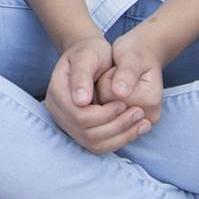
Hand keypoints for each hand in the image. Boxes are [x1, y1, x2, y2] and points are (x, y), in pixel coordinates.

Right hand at [45, 35, 149, 152]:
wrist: (89, 56)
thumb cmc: (89, 53)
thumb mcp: (86, 56)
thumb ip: (82, 76)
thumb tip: (81, 101)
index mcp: (56, 93)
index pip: (79, 116)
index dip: (104, 114)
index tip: (124, 103)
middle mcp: (58, 112)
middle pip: (87, 133)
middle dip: (117, 126)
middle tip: (139, 113)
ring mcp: (68, 124)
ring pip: (95, 143)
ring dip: (122, 136)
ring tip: (141, 122)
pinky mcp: (80, 132)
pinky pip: (100, 145)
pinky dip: (120, 140)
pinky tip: (136, 129)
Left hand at [102, 27, 165, 129]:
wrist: (144, 56)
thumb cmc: (136, 53)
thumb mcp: (130, 57)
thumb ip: (126, 74)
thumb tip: (120, 93)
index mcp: (149, 101)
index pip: (109, 94)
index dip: (106, 79)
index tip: (117, 68)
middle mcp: (147, 116)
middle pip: (107, 105)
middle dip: (104, 87)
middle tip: (116, 74)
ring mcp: (139, 121)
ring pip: (105, 110)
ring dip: (104, 93)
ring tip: (116, 81)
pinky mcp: (132, 121)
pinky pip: (108, 113)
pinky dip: (106, 100)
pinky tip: (114, 90)